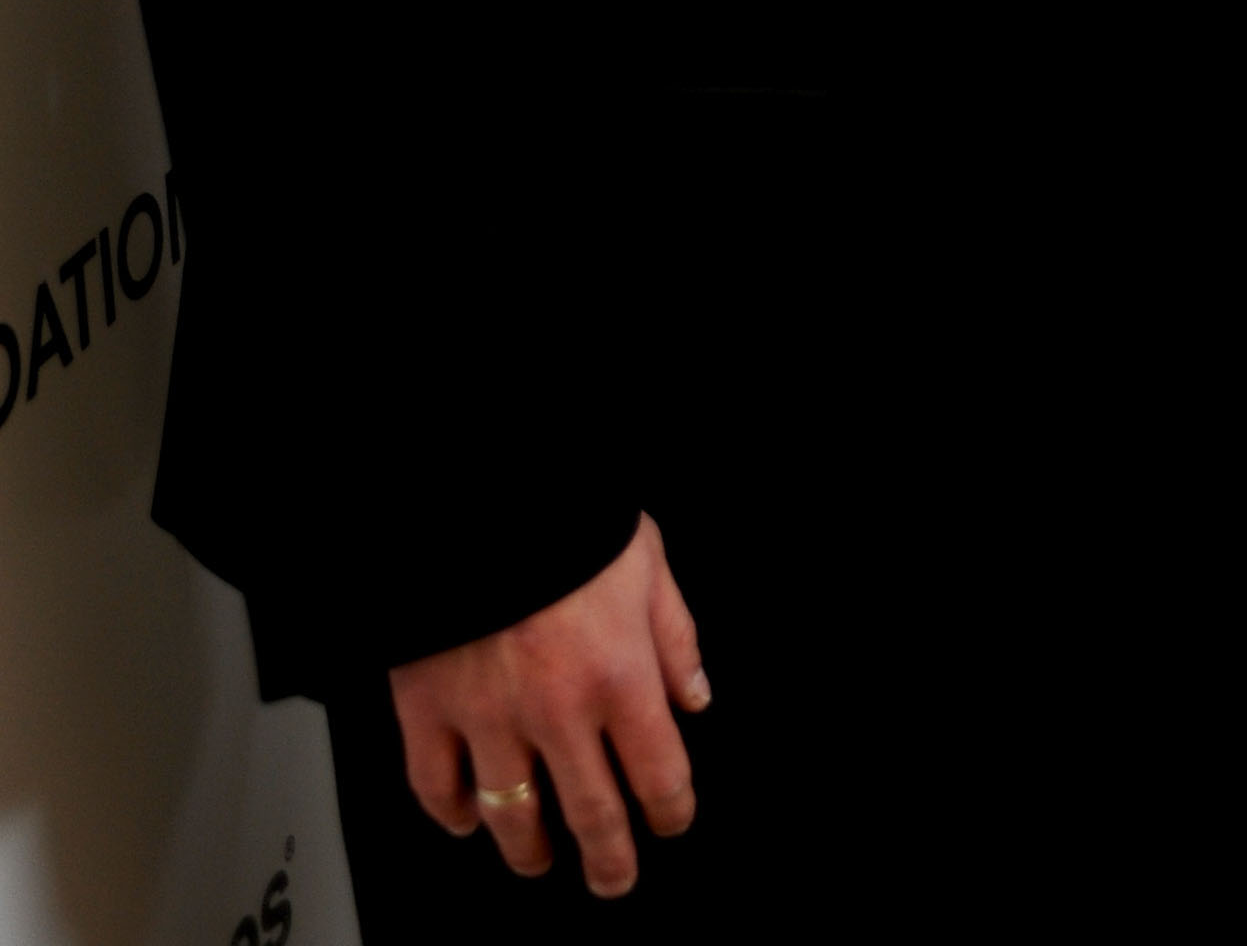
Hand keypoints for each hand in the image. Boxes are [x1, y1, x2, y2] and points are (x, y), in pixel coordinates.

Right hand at [390, 513, 709, 896]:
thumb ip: (674, 635)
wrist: (475, 492)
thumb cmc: (566, 517)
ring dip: (530, 850)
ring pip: (512, 815)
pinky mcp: (427, 706)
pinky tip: (467, 819)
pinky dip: (451, 813)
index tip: (672, 821)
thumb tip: (694, 696)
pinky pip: (434, 784)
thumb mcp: (646, 560)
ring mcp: (487, 715)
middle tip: (615, 879)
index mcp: (620, 673)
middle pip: (592, 814)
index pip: (659, 773)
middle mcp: (557, 709)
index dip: (671, 810)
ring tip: (539, 859)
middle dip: (611, 858)